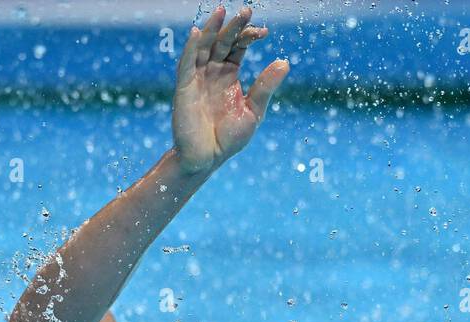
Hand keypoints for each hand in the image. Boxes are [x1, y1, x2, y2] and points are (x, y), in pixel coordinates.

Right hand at [172, 6, 288, 176]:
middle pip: (223, 42)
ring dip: (213, 29)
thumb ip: (265, 86)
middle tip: (246, 10)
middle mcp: (212, 72)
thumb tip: (285, 62)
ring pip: (204, 47)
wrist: (206, 158)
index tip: (263, 31)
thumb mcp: (253, 111)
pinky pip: (187, 63)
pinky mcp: (184, 87)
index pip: (238, 47)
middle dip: (234, 27)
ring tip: (222, 11)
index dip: (249, 36)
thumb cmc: (228, 138)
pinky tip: (199, 32)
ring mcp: (197, 77)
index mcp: (229, 75)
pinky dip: (191, 47)